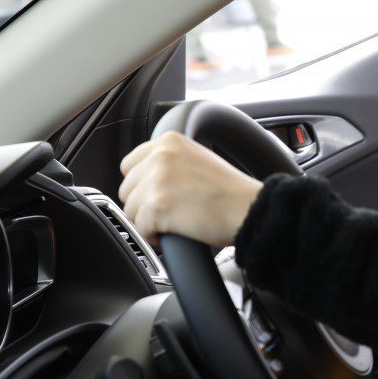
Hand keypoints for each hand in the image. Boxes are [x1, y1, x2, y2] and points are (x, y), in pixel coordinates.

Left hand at [119, 131, 262, 246]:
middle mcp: (160, 156)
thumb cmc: (233, 192)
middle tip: (168, 213)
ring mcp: (157, 180)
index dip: (141, 185)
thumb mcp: (198, 159)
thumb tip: (146, 178)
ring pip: (130, 210)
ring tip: (172, 224)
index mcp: (168, 141)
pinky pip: (140, 229)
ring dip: (148, 222)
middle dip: (144, 205)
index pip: (130, 165)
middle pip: (127, 189)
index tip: (156, 196)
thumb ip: (170, 161)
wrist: (250, 210)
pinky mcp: (157, 206)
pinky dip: (153, 237)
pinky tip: (172, 234)